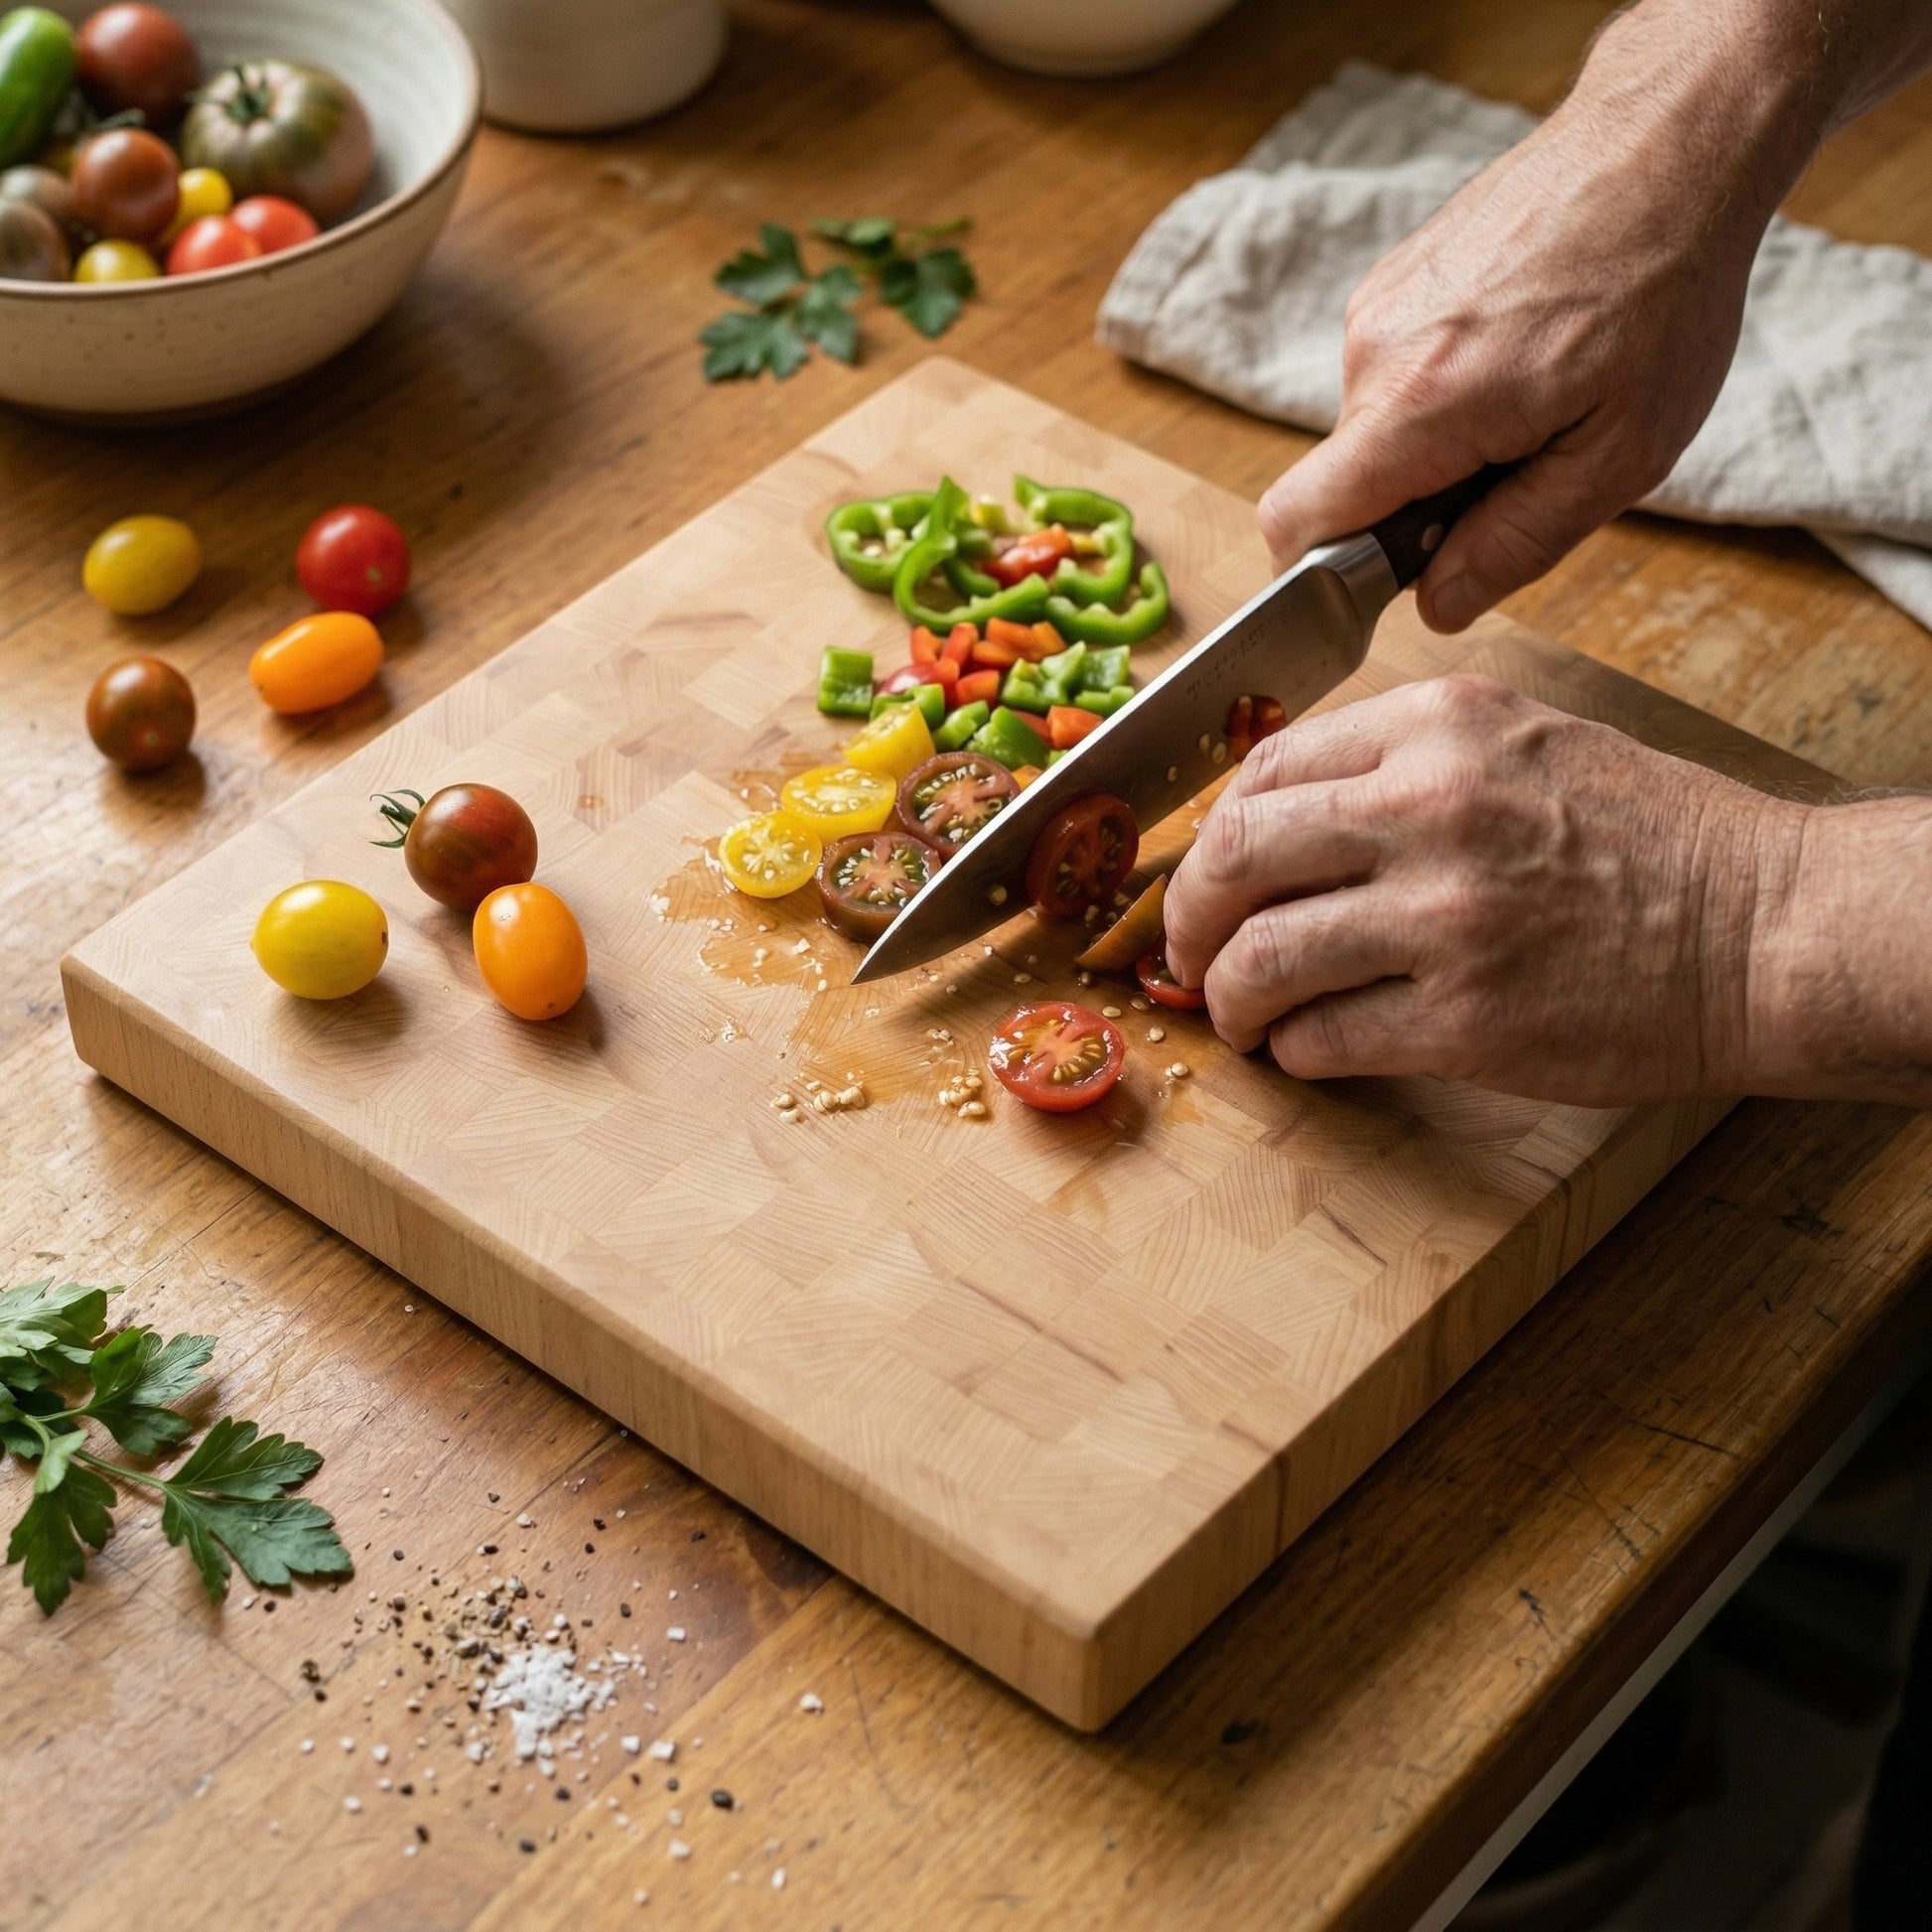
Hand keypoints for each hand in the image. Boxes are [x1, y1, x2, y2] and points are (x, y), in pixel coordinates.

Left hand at [1162, 675, 1806, 1105]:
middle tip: (1186, 952)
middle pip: (1234, 857)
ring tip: (1239, 1017)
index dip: (1214, 834)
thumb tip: (1280, 815)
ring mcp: (1444, 918)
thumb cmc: (1653, 840)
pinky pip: (1323, 1038)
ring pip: (1260, 959)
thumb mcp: (1525, 743)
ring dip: (1228, 999)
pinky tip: (1308, 1048)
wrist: (1764, 928)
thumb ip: (1405, 761)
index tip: (1209, 875)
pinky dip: (1296, 1051)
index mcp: (1440, 727)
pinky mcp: (1464, 1021)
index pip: (1263, 768)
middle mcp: (1431, 809)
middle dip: (1187, 916)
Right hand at [1258, 8, 1809, 631]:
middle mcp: (1374, 352)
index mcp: (1419, 405)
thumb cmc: (1661, 295)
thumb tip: (1436, 607)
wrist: (1667, 147)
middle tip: (1520, 473)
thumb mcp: (1619, 455)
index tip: (1393, 579)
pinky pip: (1393, 375)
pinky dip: (1443, 393)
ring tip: (1534, 401)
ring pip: (1375, 431)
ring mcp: (1377, 307)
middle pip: (1346, 484)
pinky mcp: (1392, 281)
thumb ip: (1515, 544)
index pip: (1298, 523)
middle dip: (1413, 508)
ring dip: (1437, 447)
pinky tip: (1519, 358)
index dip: (1325, 577)